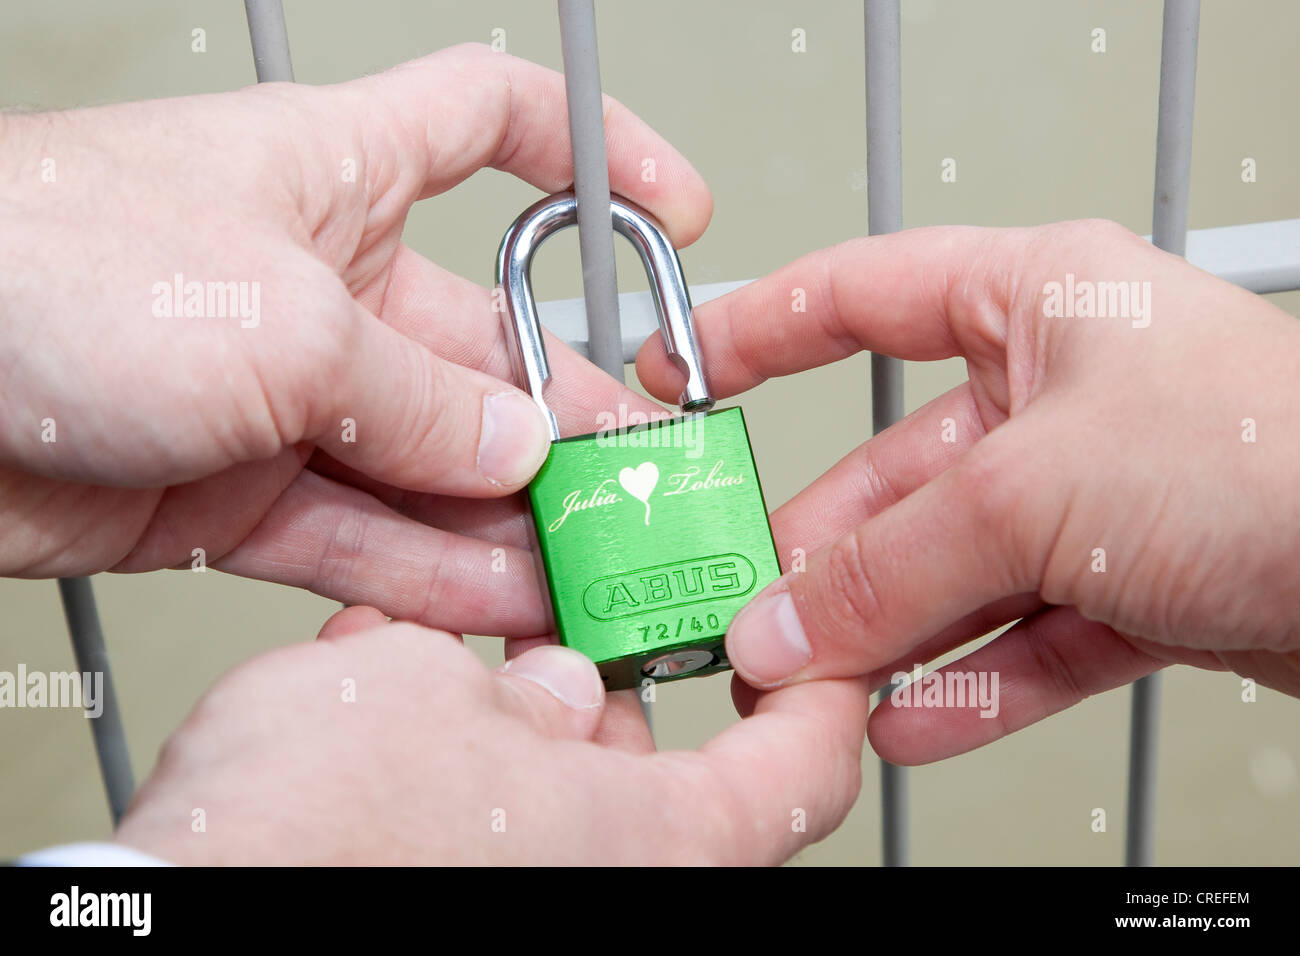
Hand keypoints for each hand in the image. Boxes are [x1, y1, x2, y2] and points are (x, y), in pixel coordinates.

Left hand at [0, 44, 699, 638]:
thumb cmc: (38, 262)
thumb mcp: (284, 321)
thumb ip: (419, 399)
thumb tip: (512, 446)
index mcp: (337, 174)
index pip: (490, 127)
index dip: (594, 159)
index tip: (675, 213)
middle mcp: (318, 283)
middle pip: (483, 346)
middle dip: (565, 415)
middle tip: (633, 481)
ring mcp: (281, 394)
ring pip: (429, 461)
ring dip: (506, 517)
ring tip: (581, 565)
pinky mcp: (233, 493)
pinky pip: (361, 536)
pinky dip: (426, 570)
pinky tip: (493, 599)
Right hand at [112, 606, 867, 864]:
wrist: (191, 900)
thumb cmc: (323, 827)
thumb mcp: (436, 686)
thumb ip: (513, 681)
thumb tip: (539, 692)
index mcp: (658, 843)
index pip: (806, 769)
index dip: (820, 692)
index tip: (806, 642)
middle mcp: (612, 886)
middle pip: (667, 775)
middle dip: (617, 681)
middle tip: (588, 607)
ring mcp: (531, 891)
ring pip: (562, 795)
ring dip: (518, 712)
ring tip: (459, 639)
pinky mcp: (451, 889)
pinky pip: (482, 820)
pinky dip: (457, 757)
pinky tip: (390, 693)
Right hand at [637, 220, 1299, 762]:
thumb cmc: (1276, 451)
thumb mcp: (1033, 490)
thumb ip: (893, 563)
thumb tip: (788, 619)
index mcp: (1038, 304)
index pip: (864, 296)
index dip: (763, 330)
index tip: (685, 371)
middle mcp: (1065, 395)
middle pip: (900, 472)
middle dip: (826, 552)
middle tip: (754, 610)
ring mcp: (1100, 493)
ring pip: (957, 568)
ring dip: (887, 633)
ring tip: (817, 686)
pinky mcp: (1139, 582)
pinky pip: (1023, 635)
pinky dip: (967, 682)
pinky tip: (911, 721)